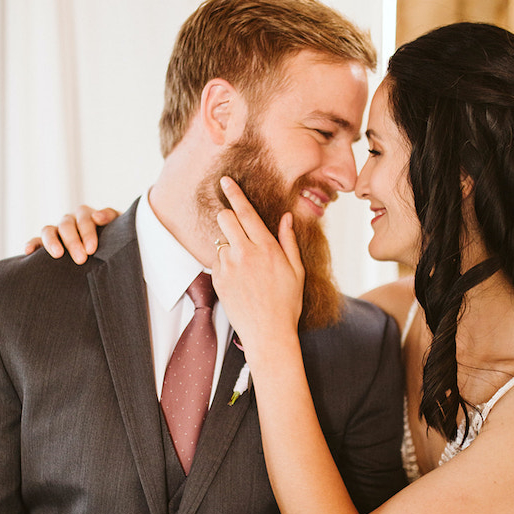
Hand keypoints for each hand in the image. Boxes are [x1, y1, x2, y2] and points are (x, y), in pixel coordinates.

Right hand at [24, 207, 119, 262]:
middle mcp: (70, 221)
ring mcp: (56, 231)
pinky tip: (29, 251)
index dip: (87, 232)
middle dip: (73, 241)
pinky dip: (32, 244)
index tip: (92, 249)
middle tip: (81, 259)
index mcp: (86, 215)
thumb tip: (97, 216)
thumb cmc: (116, 240)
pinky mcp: (45, 242)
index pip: (84, 218)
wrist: (111, 254)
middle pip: (66, 225)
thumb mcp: (118, 229)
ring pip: (48, 230)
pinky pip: (36, 241)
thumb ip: (111, 217)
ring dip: (52, 241)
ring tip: (58, 254)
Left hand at [210, 177, 304, 363]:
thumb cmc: (287, 303)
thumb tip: (286, 217)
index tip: (226, 180)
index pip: (246, 212)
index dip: (234, 193)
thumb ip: (288, 241)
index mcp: (266, 247)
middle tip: (236, 228)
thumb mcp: (297, 270)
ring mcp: (228, 265)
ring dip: (229, 246)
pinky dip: (225, 264)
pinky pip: (216, 261)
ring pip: (220, 240)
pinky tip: (239, 281)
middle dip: (228, 217)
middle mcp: (244, 252)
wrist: (268, 332)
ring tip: (245, 268)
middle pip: (225, 218)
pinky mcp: (217, 278)